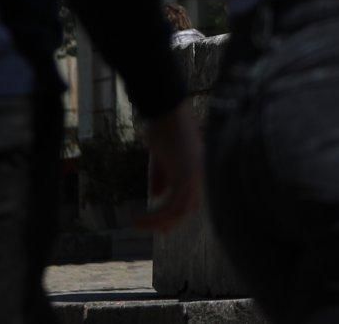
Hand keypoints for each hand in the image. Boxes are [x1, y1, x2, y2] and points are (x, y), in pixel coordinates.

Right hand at [134, 103, 202, 231]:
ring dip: (157, 221)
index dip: (177, 214)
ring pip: (180, 211)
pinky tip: (137, 218)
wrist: (165, 109)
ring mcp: (196, 175)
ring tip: (137, 223)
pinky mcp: (187, 176)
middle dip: (170, 222)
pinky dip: (154, 217)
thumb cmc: (162, 127)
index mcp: (198, 169)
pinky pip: (171, 207)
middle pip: (189, 208)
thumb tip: (156, 197)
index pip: (192, 200)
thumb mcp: (161, 157)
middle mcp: (201, 174)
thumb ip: (161, 176)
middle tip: (152, 229)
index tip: (161, 226)